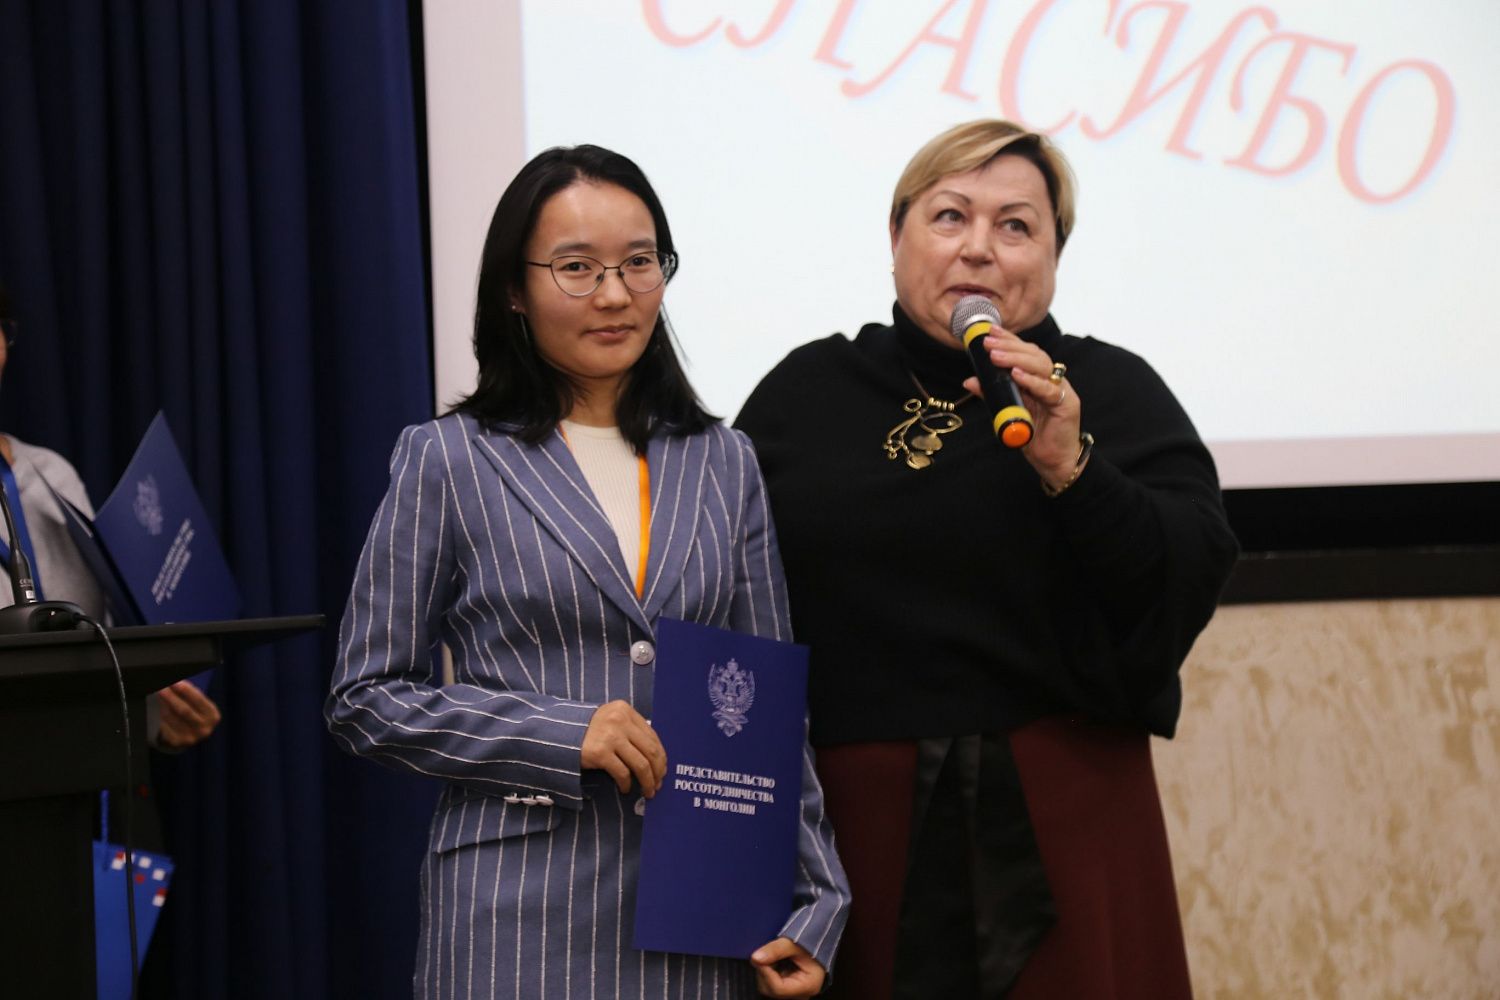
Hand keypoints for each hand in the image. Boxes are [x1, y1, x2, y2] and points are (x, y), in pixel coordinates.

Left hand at [156, 680, 221, 749]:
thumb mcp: (199, 704)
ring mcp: (190, 738)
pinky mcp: (176, 742)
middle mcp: (204, 729)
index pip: (198, 700)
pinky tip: (153, 708)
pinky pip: (163, 726)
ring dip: (161, 704)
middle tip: (161, 687)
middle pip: (184, 710)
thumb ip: (190, 694)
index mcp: (213, 716)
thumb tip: (176, 683)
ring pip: (171, 717)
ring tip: (155, 695)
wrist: (190, 734)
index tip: (175, 682)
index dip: (186, 690)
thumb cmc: (194, 712)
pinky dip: (157, 715)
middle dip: (171, 696)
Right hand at [580, 700, 665, 795]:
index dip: (661, 757)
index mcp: (625, 710)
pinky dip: (627, 784)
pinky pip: (622, 773)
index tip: (662, 771)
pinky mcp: (599, 752)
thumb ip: (630, 731)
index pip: (653, 736)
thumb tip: (656, 758)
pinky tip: (625, 788)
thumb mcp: (611, 721)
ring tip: (647, 791)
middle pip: (651, 751)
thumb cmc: (588, 730)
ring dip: (647, 782)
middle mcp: (620, 720)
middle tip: (657, 785)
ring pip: (641, 764)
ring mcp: (610, 736)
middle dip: (658, 772)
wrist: (557, 733)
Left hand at [750, 937, 824, 997]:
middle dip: (765, 971)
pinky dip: (768, 973)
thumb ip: (775, 950)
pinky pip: (771, 986)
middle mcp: (802, 995)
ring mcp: (795, 994)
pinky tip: (775, 962)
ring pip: (769, 989)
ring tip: (774, 957)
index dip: (765, 973)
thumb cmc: (810, 941)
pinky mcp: (789, 990)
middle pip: (771, 990)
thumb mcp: (793, 942)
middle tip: (768, 954)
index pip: (778, 988)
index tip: (758, 957)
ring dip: (765, 971)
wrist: (818, 940)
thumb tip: (755, 958)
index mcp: (808, 985)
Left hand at [963, 328, 1081, 487]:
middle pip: (1034, 355)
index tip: (989, 332)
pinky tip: (1017, 374)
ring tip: (996, 356)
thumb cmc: (1034, 436)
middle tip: (988, 343)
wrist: (1054, 462)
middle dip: (1010, 346)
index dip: (1009, 340)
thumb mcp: (1008, 411)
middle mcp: (1052, 380)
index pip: (1025, 352)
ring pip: (1041, 367)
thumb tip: (970, 381)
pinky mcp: (1067, 405)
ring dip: (1017, 359)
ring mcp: (1062, 390)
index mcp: (1039, 378)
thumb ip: (992, 394)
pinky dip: (1032, 381)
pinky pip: (1049, 390)